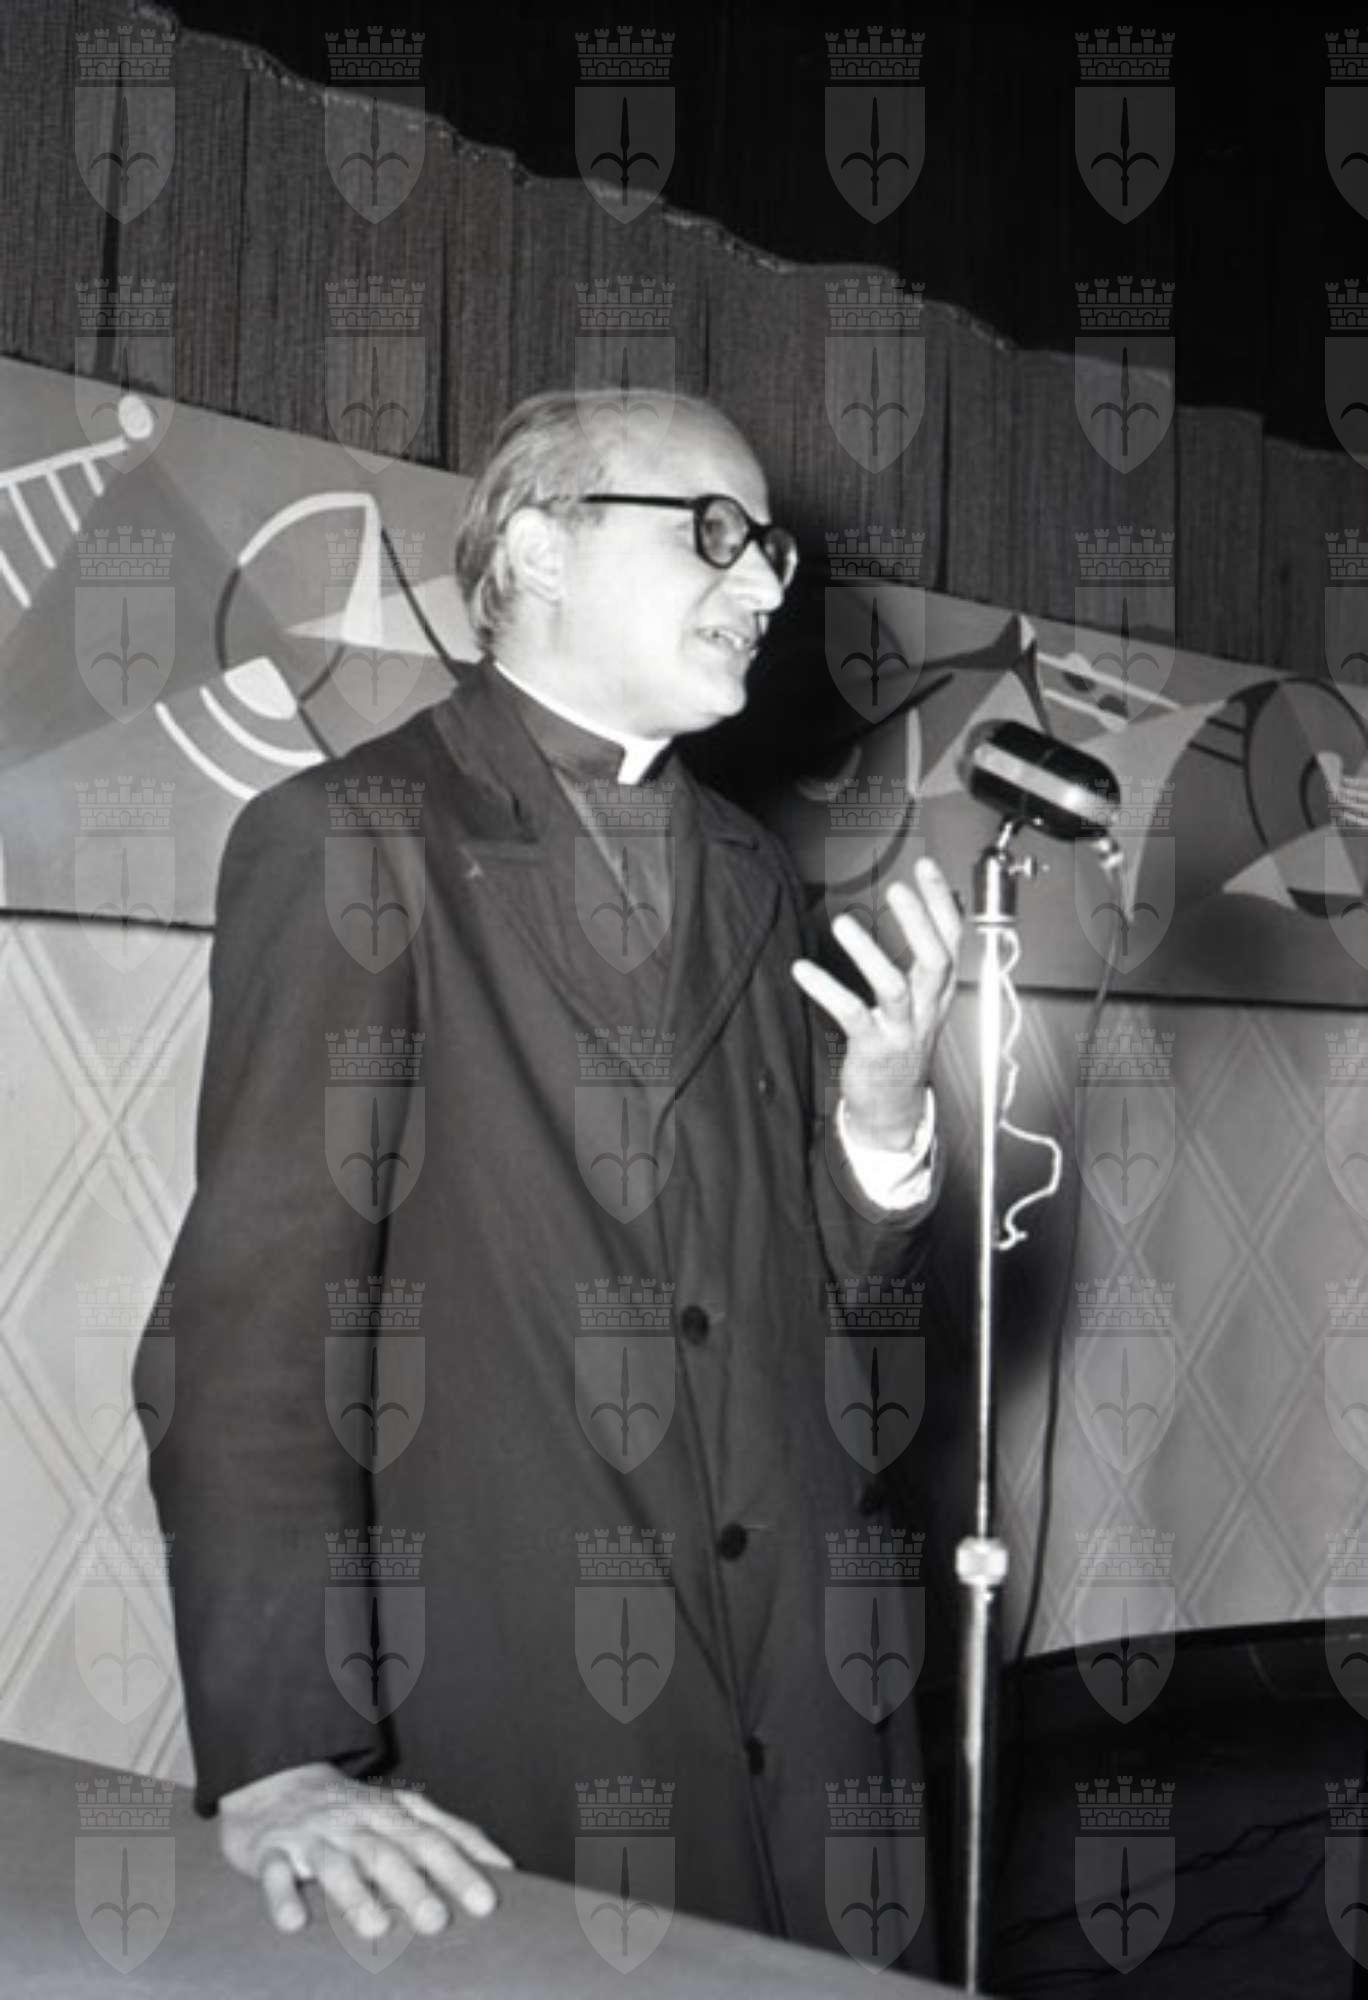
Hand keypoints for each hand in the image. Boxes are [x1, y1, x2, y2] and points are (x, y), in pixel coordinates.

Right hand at [217, 1761, 513, 1941]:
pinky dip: (282, 1896)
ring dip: (356, 1896)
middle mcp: (355, 1825)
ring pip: (335, 1865)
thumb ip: (450, 1833)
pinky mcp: (270, 1852)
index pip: (432, 1840)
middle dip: (413, 1886)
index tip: (488, 1901)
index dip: (460, 1868)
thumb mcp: (402, 1812)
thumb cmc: (353, 1810)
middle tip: (438, 1921)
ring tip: (377, 1929)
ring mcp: (312, 1838)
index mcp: (390, 1816)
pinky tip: (294, 1923)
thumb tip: (505, 1864)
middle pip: (387, 1853)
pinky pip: (274, 1873)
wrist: (275, 1784)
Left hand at [790, 856, 961, 1150]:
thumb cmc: (904, 1041)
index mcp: (940, 991)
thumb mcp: (926, 997)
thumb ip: (930, 951)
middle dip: (920, 923)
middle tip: (899, 887)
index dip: (942, 903)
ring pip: (895, 988)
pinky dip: (826, 989)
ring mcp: (902, 1030)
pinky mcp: (872, 1048)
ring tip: (843, 923)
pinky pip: (851, 1015)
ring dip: (870, 954)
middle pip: (936, 961)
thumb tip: (941, 899)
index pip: (953, 941)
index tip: (926, 867)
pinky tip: (802, 969)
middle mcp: (927, 1008)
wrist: (894, 1104)